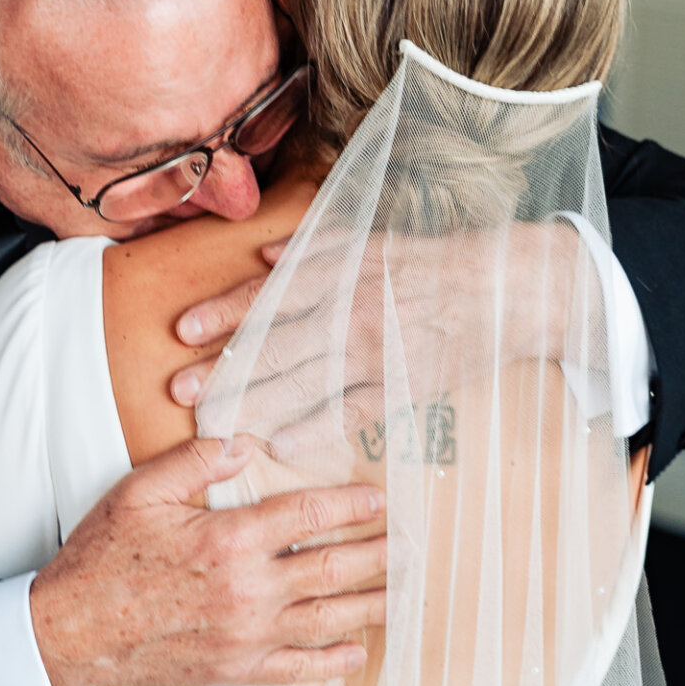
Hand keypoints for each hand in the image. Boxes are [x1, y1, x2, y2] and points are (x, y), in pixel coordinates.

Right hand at [29, 436, 386, 685]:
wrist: (71, 634)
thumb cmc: (102, 560)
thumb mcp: (140, 493)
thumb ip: (195, 463)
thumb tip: (241, 442)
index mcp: (229, 540)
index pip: (308, 515)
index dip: (351, 505)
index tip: (379, 500)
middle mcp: (249, 590)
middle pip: (332, 568)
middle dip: (379, 554)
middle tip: (412, 543)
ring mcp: (247, 635)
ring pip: (328, 618)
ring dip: (373, 604)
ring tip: (405, 592)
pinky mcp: (236, 669)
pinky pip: (298, 668)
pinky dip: (333, 661)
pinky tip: (358, 651)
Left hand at [171, 221, 585, 441]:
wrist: (503, 289)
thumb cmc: (430, 264)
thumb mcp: (369, 241)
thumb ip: (311, 247)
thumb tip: (260, 255)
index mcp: (340, 270)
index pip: (270, 292)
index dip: (224, 311)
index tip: (183, 329)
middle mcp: (350, 310)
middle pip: (275, 343)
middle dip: (224, 368)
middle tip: (181, 389)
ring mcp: (375, 351)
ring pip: (304, 381)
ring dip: (256, 403)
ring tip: (216, 422)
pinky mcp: (401, 384)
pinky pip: (351, 410)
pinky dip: (315, 428)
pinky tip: (281, 444)